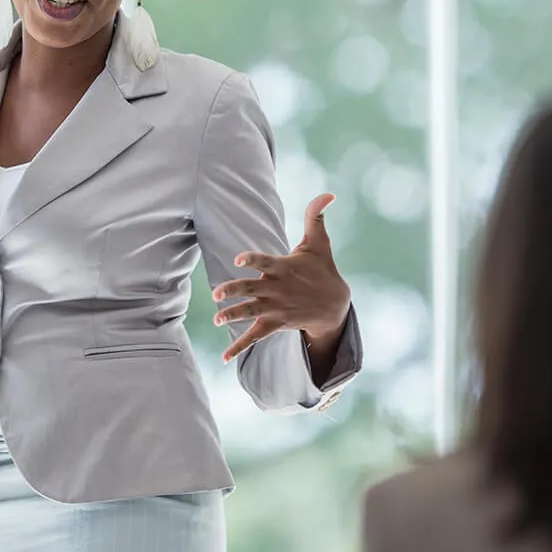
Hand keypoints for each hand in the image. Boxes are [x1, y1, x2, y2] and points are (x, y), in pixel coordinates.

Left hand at [211, 193, 351, 363]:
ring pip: (250, 313)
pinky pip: (254, 337)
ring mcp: (274, 308)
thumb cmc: (322, 269)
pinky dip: (239, 347)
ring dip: (233, 316)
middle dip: (234, 292)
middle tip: (217, 294)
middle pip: (251, 290)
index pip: (264, 262)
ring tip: (217, 319)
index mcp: (283, 268)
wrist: (334, 306)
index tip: (238, 258)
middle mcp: (276, 289)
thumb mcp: (319, 243)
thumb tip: (328, 193)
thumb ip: (316, 217)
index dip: (252, 260)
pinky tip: (224, 358)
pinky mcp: (274, 324)